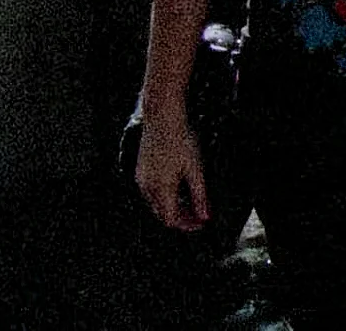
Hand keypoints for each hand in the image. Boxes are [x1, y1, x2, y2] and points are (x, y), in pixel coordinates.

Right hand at [135, 115, 209, 231]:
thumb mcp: (195, 170)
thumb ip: (199, 196)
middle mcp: (147, 188)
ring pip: (155, 204)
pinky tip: (177, 189)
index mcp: (161, 189)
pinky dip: (164, 197)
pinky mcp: (141, 171)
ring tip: (190, 202)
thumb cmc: (180, 141)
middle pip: (162, 214)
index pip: (171, 219)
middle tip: (198, 215)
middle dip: (180, 218)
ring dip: (172, 207)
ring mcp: (142, 179)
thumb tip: (205, 216)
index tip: (200, 223)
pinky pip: (151, 192)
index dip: (186, 225)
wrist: (162, 120)